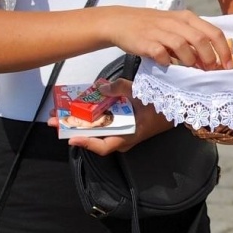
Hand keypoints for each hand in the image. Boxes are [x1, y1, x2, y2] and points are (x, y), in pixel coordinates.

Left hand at [53, 80, 171, 155]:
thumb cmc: (160, 105)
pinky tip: (80, 105)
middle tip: (54, 120)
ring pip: (94, 130)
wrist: (177, 107)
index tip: (71, 138)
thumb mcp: (140, 94)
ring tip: (60, 113)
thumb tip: (101, 87)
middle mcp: (121, 137)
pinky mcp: (120, 124)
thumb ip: (120, 89)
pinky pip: (101, 123)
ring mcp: (119, 131)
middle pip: (92, 137)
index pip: (103, 146)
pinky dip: (90, 116)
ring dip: (78, 121)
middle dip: (72, 128)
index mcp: (127, 136)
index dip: (86, 143)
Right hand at [104, 7, 232, 69]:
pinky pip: (161, 53)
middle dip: (210, 59)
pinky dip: (167, 62)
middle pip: (201, 40)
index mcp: (187, 17)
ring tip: (190, 70)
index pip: (214, 32)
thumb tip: (211, 60)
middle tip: (210, 71)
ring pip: (183, 46)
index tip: (228, 66)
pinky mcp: (146, 42)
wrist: (121, 22)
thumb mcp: (176, 26)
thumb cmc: (153, 26)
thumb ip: (192, 39)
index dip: (224, 50)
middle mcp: (176, 22)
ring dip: (190, 61)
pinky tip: (167, 65)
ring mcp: (161, 31)